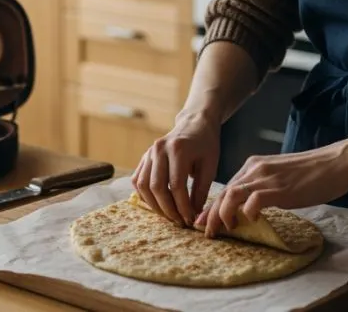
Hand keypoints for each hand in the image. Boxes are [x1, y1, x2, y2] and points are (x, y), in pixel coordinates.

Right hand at [131, 112, 220, 226]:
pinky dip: (145, 196)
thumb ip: (201, 191)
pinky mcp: (144, 157)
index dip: (182, 207)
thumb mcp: (210, 166)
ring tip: (169, 216)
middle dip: (167, 209)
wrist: (194, 124)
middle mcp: (159, 150)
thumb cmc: (205, 145)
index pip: (176, 186)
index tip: (190, 219)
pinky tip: (158, 204)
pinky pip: (137, 180)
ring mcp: (149, 153)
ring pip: (143, 186)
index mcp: (178, 150)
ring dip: (154, 205)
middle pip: (157, 187)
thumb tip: (193, 215)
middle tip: (179, 222)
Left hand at [196, 140, 347, 237]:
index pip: (227, 187)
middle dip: (211, 213)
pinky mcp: (278, 188)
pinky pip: (253, 201)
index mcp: (254, 165)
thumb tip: (251, 205)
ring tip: (225, 230)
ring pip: (231, 195)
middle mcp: (256, 169)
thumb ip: (264, 185)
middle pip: (224, 192)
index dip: (215, 205)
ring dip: (223, 215)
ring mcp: (266, 178)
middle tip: (206, 232)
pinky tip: (252, 220)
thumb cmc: (312, 173)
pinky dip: (247, 213)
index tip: (206, 221)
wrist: (335, 163)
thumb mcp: (280, 176)